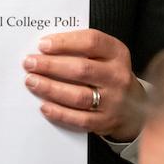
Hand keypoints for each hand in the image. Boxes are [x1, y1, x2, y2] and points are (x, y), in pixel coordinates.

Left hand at [22, 29, 146, 141]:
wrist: (134, 107)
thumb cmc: (108, 74)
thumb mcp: (105, 55)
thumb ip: (81, 49)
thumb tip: (45, 48)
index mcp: (117, 53)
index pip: (91, 42)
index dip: (65, 42)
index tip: (43, 44)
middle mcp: (118, 76)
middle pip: (81, 69)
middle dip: (51, 66)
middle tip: (30, 63)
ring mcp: (113, 101)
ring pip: (78, 95)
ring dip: (50, 88)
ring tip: (31, 82)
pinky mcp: (105, 121)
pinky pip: (79, 119)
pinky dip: (59, 113)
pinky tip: (43, 106)